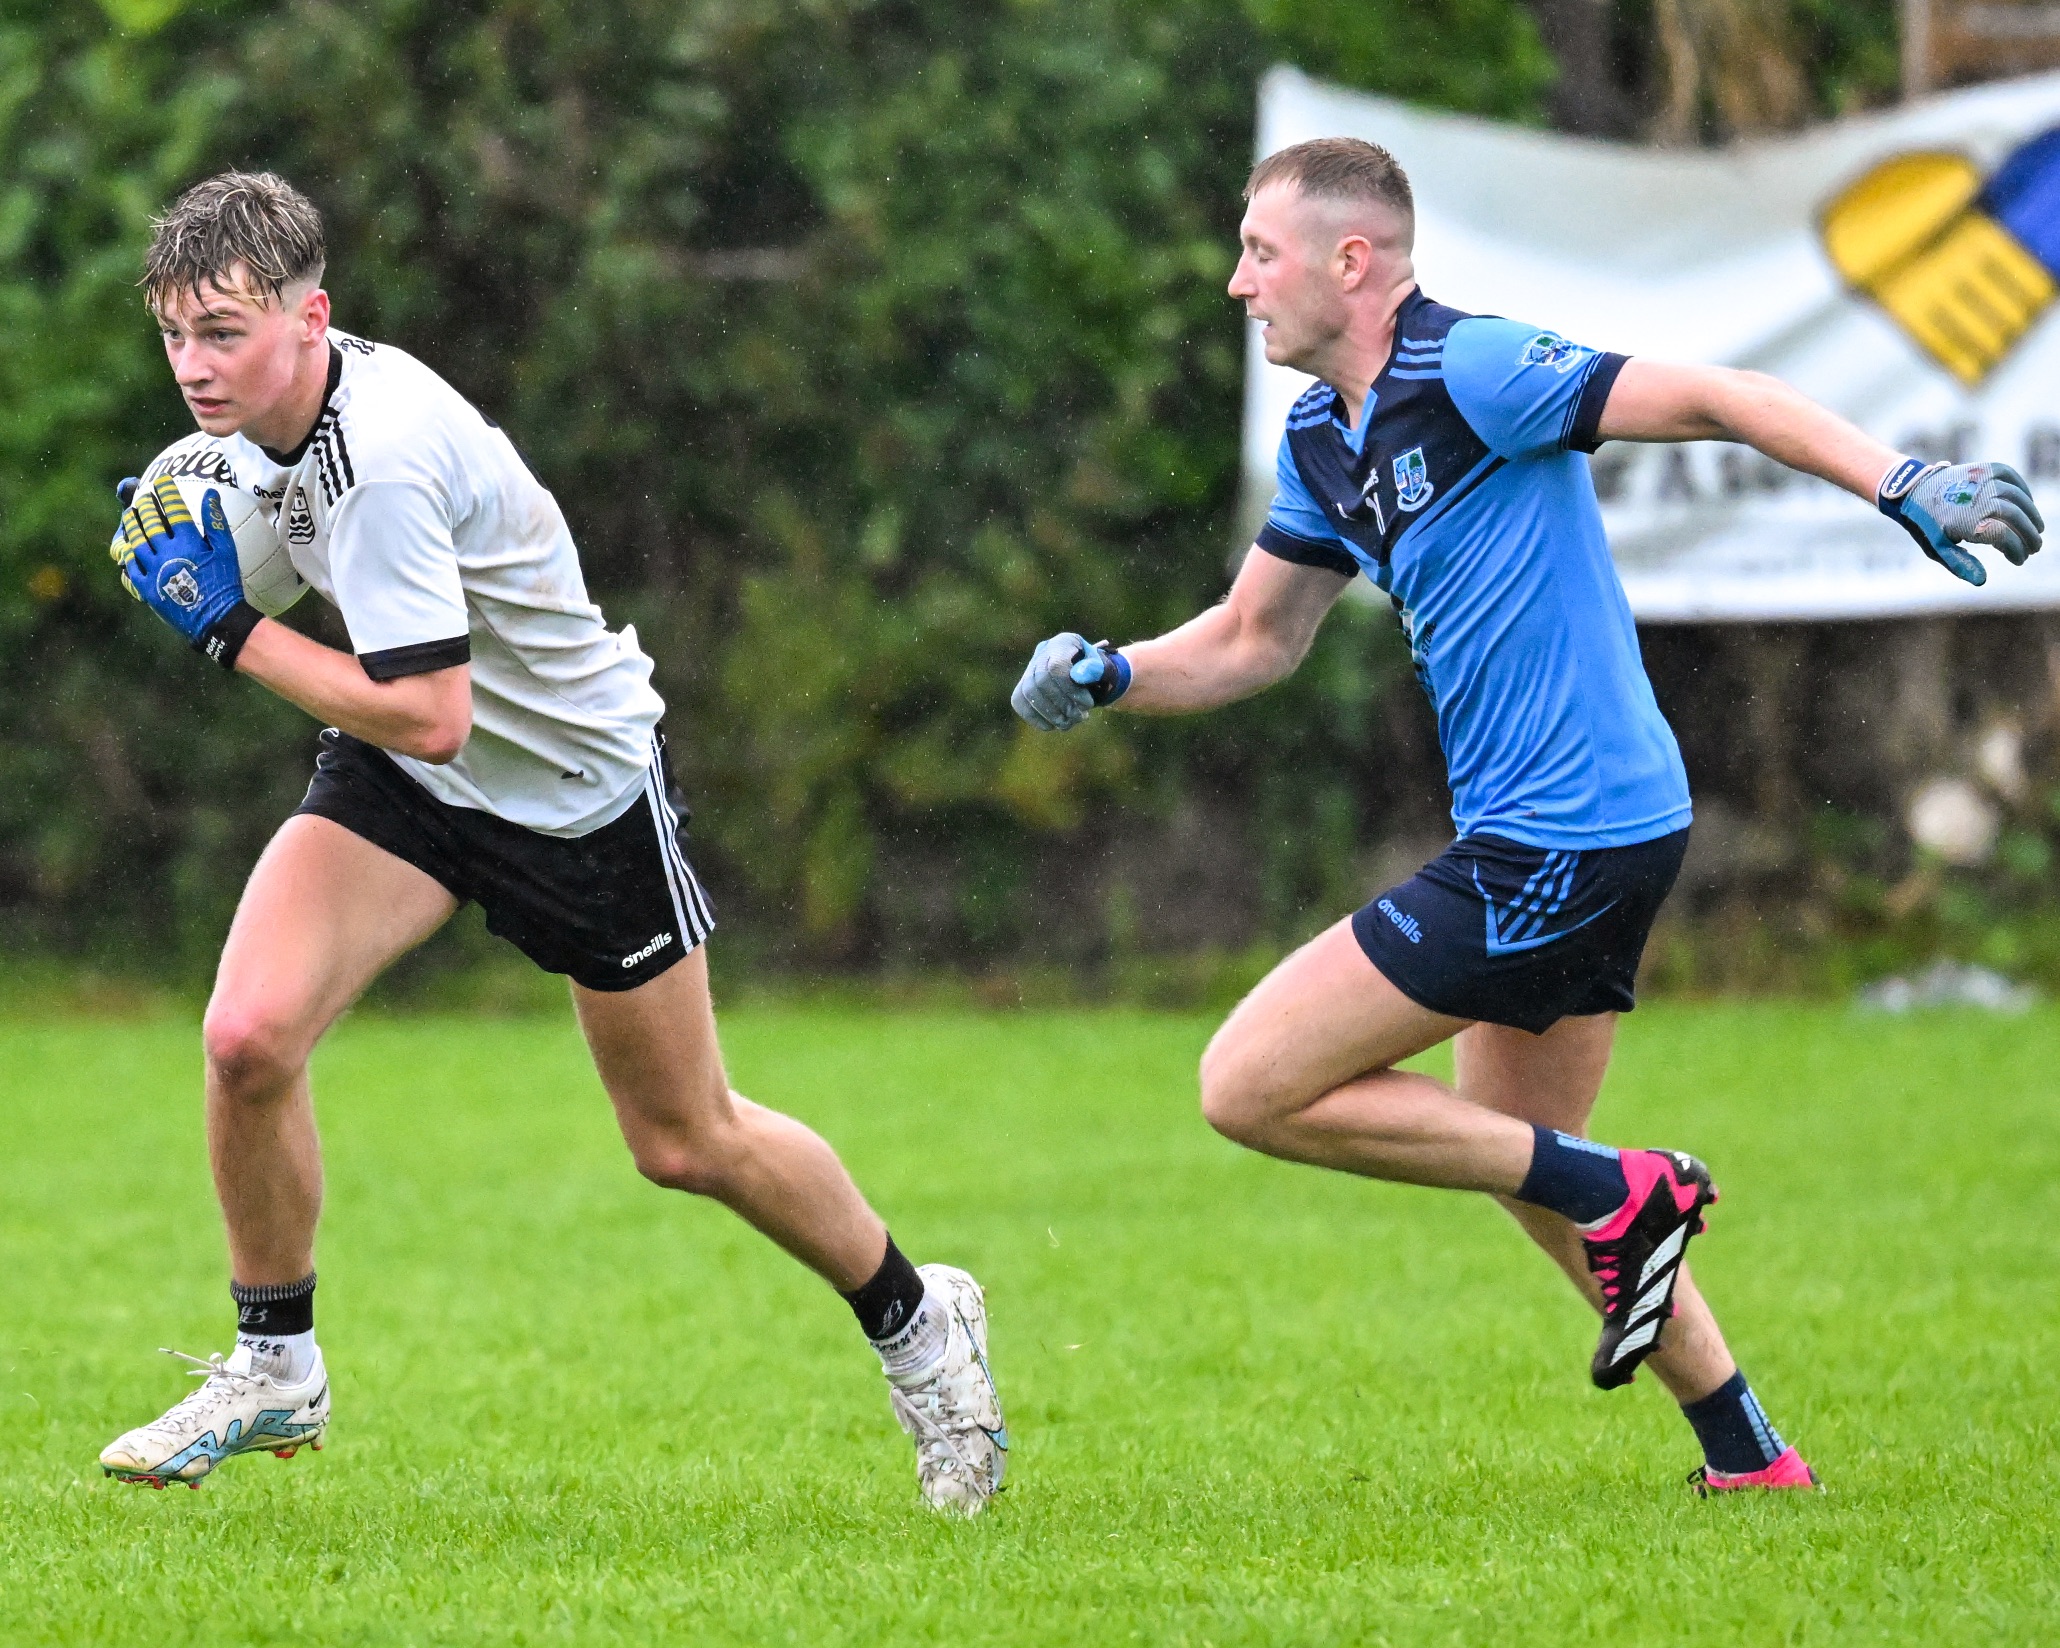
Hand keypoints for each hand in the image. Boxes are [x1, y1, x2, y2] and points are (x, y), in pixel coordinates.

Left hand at [110, 474, 261, 665]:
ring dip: (132, 524)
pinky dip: (127, 552)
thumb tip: (210, 494)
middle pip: (149, 521)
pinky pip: (130, 565)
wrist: (216, 620)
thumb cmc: (225, 585)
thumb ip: (216, 522)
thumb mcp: (227, 552)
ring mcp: (153, 569)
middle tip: (142, 497)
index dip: (166, 492)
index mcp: (188, 542)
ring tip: (130, 515)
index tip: (162, 481)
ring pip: (135, 540)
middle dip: (144, 505)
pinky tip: (128, 546)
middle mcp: (167, 552)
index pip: (173, 509)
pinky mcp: (146, 587)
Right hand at [1011, 631, 1129, 730]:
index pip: (1056, 667)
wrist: (1089, 679)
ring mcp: (1031, 667)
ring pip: (1027, 692)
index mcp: (1064, 642)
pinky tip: (1051, 726)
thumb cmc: (1097, 674)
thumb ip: (1095, 670)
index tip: (1087, 705)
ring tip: (1067, 723)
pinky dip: (1034, 717)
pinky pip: (1019, 701)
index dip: (1070, 691)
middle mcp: (1043, 652)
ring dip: (1049, 714)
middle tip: (1079, 718)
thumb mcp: (1103, 669)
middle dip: (1060, 705)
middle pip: (1040, 681)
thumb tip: (1078, 676)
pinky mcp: (1023, 684)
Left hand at [1878, 458, 2043, 586]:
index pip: (2005, 538)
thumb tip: (1982, 581)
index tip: (2019, 559)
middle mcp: (1980, 499)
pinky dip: (2023, 490)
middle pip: (2016, 518)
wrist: (1911, 491)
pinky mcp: (1984, 469)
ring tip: (2036, 529)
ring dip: (2031, 514)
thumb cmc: (1926, 525)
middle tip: (2034, 547)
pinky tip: (2028, 503)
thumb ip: (1960, 564)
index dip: (2016, 550)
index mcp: (1968, 522)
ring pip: (2018, 497)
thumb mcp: (1938, 548)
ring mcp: (1983, 481)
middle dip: (2029, 535)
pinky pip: (2011, 476)